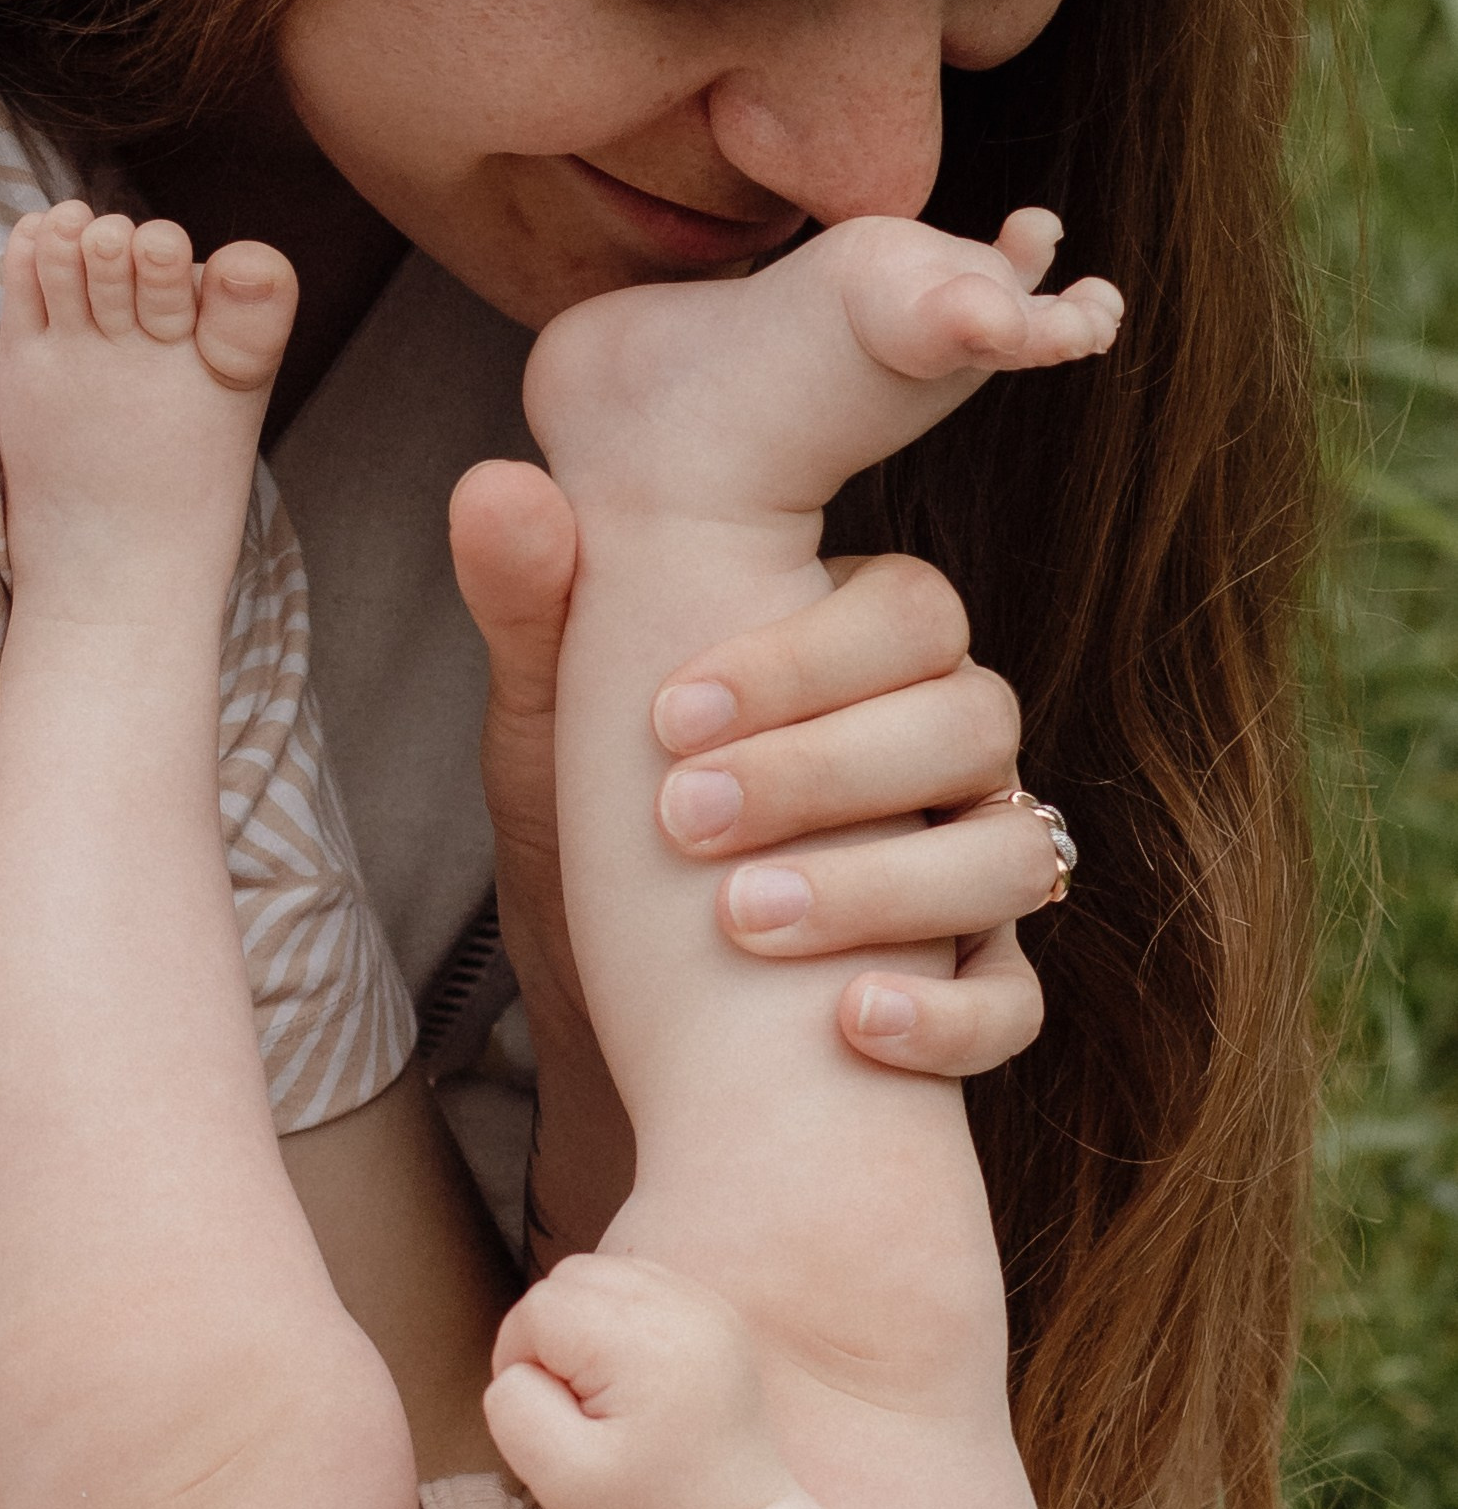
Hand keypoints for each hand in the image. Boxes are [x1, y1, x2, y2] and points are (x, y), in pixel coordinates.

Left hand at [450, 462, 1053, 1080]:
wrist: (610, 1008)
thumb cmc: (593, 835)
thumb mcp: (551, 728)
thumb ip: (536, 607)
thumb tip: (493, 483)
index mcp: (859, 663)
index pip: (910, 609)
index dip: (804, 657)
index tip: (666, 719)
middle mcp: (940, 755)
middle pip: (976, 719)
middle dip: (828, 769)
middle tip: (683, 820)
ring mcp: (969, 870)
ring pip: (1014, 854)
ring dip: (885, 889)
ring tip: (741, 917)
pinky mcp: (970, 991)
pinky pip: (1013, 1003)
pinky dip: (948, 1021)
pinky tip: (849, 1024)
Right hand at [485, 1254, 786, 1508]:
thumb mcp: (556, 1476)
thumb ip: (515, 1405)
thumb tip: (521, 1361)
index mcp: (645, 1343)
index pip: (539, 1309)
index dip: (519, 1358)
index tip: (547, 1414)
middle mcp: (683, 1307)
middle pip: (569, 1278)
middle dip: (551, 1332)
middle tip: (571, 1400)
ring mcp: (706, 1305)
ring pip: (602, 1272)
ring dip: (582, 1318)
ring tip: (602, 1386)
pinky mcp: (716, 1312)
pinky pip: (639, 1282)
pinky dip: (617, 1315)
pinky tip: (630, 1371)